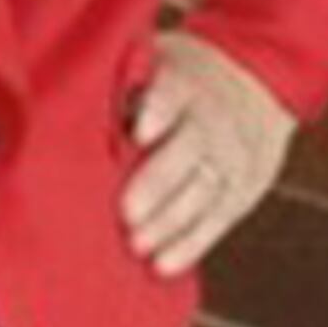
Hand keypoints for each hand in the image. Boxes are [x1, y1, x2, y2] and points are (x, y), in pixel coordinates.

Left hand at [121, 30, 296, 277]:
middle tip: (126, 215)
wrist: (258, 80)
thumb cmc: (179, 76)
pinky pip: (219, 220)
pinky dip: (191, 244)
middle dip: (158, 185)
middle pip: (189, 152)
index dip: (158, 111)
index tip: (139, 133)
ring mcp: (233, 156)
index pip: (172, 93)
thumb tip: (69, 107)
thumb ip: (123, 84)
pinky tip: (164, 265)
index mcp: (185, 81)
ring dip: (171, 223)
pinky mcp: (244, 188)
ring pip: (205, 192)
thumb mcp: (157, 61)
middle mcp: (213, 119)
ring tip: (138, 247)